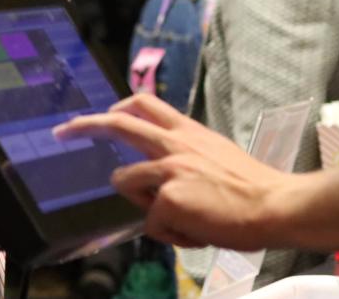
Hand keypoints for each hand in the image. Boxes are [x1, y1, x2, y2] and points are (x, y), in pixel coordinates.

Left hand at [54, 94, 297, 248]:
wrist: (276, 205)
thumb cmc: (254, 188)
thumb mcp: (216, 154)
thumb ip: (187, 156)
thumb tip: (163, 176)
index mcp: (187, 132)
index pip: (145, 104)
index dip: (118, 107)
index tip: (104, 114)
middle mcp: (173, 144)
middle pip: (117, 125)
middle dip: (83, 126)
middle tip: (62, 132)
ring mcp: (167, 169)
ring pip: (125, 183)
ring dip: (145, 205)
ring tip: (185, 218)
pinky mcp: (167, 198)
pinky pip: (153, 223)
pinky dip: (172, 234)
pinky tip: (197, 233)